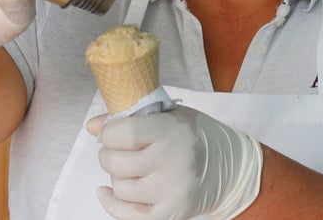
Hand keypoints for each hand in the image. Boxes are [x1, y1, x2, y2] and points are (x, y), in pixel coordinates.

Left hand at [86, 105, 262, 219]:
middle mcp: (173, 161)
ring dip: (117, 177)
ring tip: (128, 168)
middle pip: (116, 162)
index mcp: (171, 131)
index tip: (110, 132)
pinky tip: (108, 192)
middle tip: (116, 150)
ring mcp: (172, 190)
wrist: (230, 167)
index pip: (123, 133)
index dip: (109, 132)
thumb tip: (92, 126)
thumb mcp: (169, 113)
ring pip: (120, 187)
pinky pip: (129, 216)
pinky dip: (113, 204)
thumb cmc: (195, 136)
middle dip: (108, 154)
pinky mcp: (172, 213)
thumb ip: (131, 116)